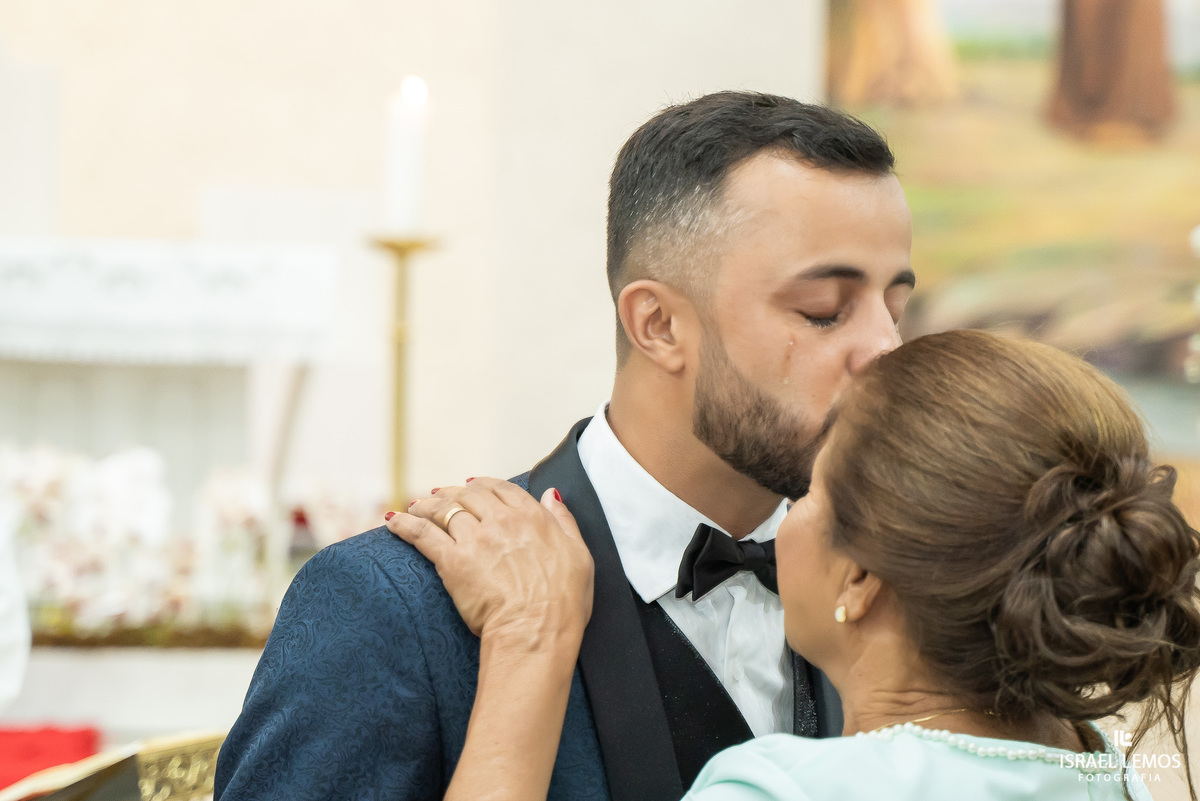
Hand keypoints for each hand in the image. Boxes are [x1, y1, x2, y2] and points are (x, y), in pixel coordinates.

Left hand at [385, 478, 593, 650]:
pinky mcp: (452, 561)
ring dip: (427, 505)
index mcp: (533, 518)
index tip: (473, 486)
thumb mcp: (580, 556)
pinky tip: (393, 522)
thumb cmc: (564, 603)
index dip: (485, 485)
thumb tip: (551, 495)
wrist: (536, 632)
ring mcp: (475, 539)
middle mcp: (502, 521)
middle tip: (440, 495)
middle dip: (453, 492)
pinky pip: (422, 534)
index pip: (503, 489)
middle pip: (470, 495)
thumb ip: (564, 522)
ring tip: (416, 506)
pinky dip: (406, 525)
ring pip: (444, 510)